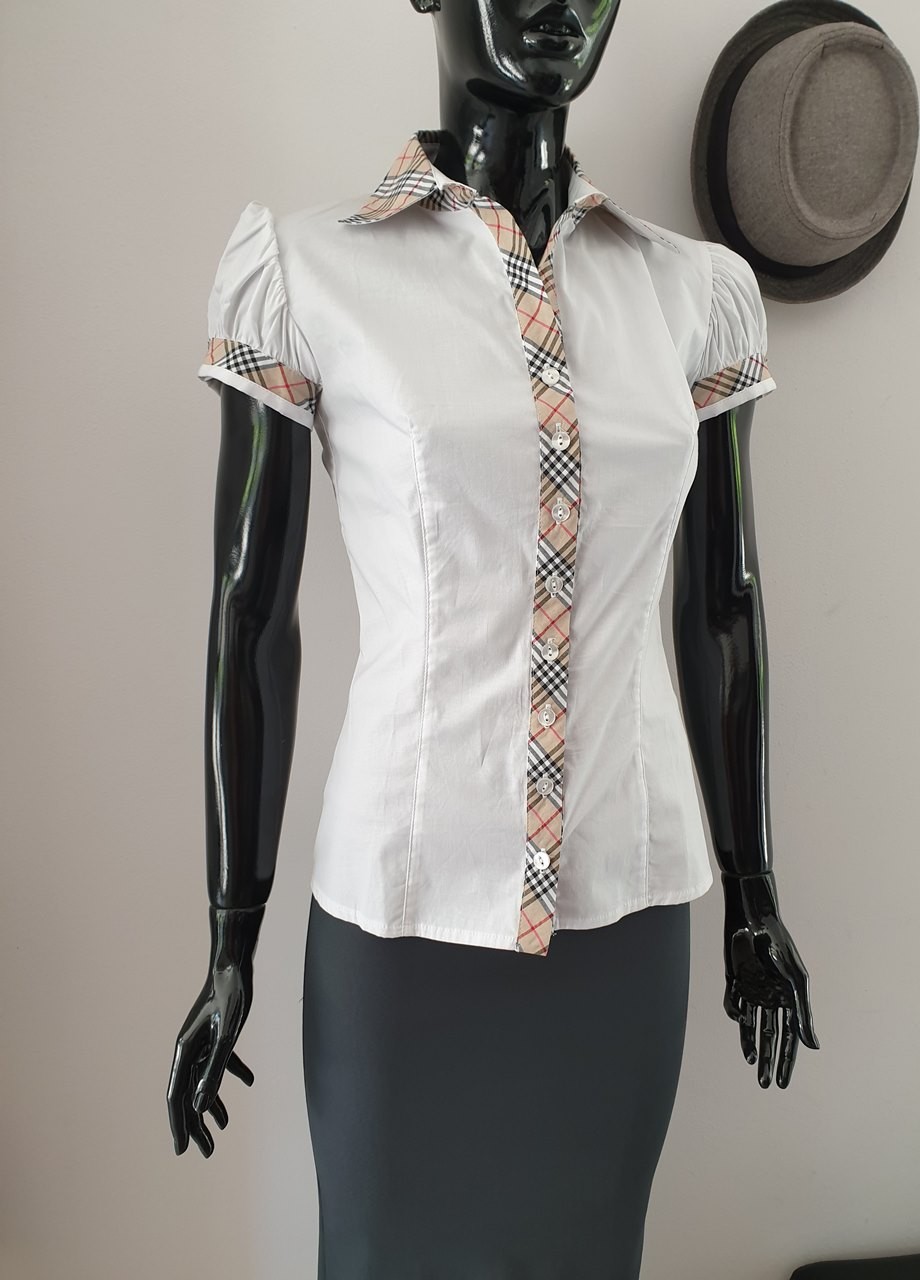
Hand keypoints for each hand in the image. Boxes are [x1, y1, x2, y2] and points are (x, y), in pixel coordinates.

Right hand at [166, 904, 263, 1156]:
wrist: (235, 961)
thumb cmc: (230, 994)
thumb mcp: (226, 1036)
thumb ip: (214, 1071)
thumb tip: (202, 1107)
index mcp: (184, 1051)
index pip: (176, 1096)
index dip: (179, 1125)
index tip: (182, 1150)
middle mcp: (188, 1049)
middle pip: (188, 1094)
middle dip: (196, 1124)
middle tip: (207, 1152)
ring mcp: (202, 1041)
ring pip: (203, 1081)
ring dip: (212, 1104)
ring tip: (222, 1128)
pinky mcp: (217, 1033)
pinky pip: (220, 1061)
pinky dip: (232, 1074)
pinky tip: (248, 1083)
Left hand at [721, 871, 818, 1087]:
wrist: (751, 918)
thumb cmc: (778, 947)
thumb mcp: (796, 981)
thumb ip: (803, 1014)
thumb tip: (814, 1047)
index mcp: (790, 998)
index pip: (789, 1037)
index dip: (786, 1061)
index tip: (782, 1083)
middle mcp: (772, 997)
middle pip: (770, 1036)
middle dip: (768, 1060)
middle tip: (765, 1083)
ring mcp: (753, 990)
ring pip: (752, 1026)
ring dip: (751, 1046)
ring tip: (751, 1065)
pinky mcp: (735, 981)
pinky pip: (734, 1004)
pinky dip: (736, 1014)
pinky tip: (741, 1019)